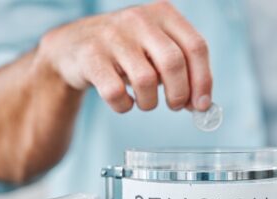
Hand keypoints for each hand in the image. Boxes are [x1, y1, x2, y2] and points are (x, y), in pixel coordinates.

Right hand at [36, 0, 212, 112]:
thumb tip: (201, 104)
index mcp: (163, 13)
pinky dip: (124, 106)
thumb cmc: (125, 51)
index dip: (203, 80)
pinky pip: (116, 93)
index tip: (202, 104)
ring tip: (144, 101)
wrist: (73, 46)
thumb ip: (181, 69)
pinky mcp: (90, 56)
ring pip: (146, 81)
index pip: (196, 47)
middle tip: (175, 106)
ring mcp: (112, 36)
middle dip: (179, 94)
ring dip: (150, 102)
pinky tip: (123, 101)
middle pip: (173, 63)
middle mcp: (139, 19)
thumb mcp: (156, 48)